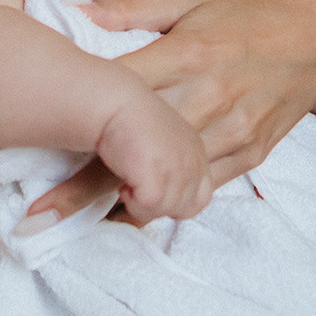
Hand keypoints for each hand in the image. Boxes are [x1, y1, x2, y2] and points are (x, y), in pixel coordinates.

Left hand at [28, 0, 315, 222]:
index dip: (75, 120)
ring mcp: (231, 132)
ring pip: (168, 177)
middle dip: (85, 183)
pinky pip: (200, 187)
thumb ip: (132, 8)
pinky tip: (128, 215)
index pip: (121, 94)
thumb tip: (76, 14)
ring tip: (69, 221)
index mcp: (188, 53)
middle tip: (36, 213)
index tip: (29, 139)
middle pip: (137, 147)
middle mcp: (208, 97)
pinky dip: (164, 201)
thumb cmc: (246, 11)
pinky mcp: (248, 154)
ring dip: (119, 201)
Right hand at [95, 92, 212, 224]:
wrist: (114, 104)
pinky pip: (148, 208)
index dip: (176, 201)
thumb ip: (177, 164)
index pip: (201, 196)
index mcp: (197, 152)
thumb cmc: (131, 120)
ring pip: (165, 210)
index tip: (152, 190)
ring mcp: (179, 170)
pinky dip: (132, 203)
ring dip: (142, 204)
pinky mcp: (158, 179)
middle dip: (160, 205)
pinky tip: (123, 185)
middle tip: (138, 188)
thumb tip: (170, 200)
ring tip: (128, 183)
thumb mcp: (167, 141)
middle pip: (185, 207)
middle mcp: (193, 162)